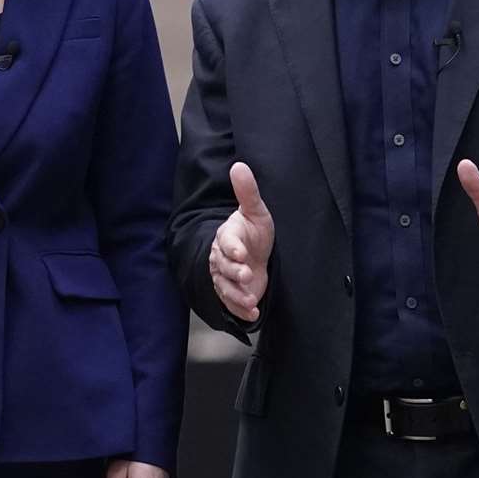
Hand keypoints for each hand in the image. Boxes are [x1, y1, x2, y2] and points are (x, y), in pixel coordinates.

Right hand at [208, 162, 274, 322]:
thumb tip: (239, 165)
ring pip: (225, 287)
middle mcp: (222, 258)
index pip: (226, 243)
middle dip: (235, 272)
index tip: (241, 253)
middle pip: (224, 267)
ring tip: (251, 300)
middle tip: (248, 274)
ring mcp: (226, 278)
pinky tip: (253, 313)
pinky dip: (241, 310)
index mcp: (227, 237)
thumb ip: (247, 192)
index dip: (233, 249)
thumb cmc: (254, 232)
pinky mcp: (233, 293)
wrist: (256, 255)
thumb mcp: (255, 211)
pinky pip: (231, 303)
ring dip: (237, 295)